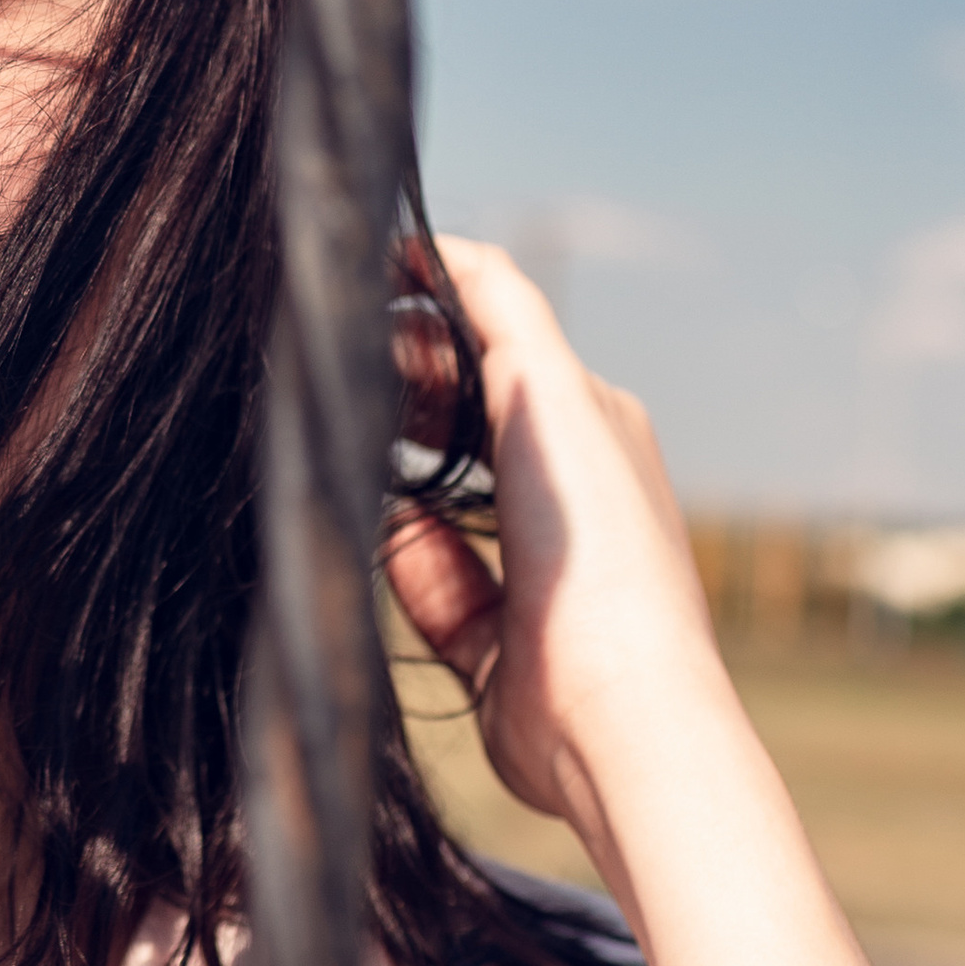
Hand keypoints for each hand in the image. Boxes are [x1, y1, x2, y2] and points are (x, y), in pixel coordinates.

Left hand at [383, 233, 961, 965]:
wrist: (631, 718)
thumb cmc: (567, 716)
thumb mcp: (482, 648)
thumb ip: (440, 583)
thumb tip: (390, 525)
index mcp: (584, 519)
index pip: (493, 455)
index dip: (429, 433)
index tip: (363, 422)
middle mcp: (595, 453)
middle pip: (484, 389)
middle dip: (408, 378)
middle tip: (332, 376)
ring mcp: (581, 414)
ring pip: (480, 340)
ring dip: (409, 333)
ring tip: (339, 321)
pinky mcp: (553, 386)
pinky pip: (493, 293)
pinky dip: (443, 265)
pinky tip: (390, 248)